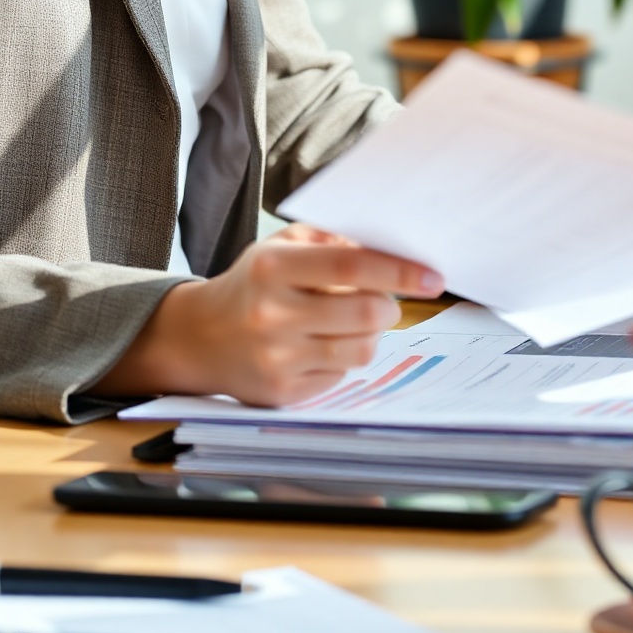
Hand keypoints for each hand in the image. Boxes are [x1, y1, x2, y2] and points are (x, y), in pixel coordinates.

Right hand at [97, 225, 443, 405]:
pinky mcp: (282, 393)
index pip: (350, 267)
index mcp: (272, 267)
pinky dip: (343, 358)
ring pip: (361, 349)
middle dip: (388, 305)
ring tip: (352, 322)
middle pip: (365, 312)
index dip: (398, 272)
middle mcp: (272, 314)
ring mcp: (277, 359)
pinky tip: (320, 346)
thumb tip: (391, 246)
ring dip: (371, 334)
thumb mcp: (281, 246)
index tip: (433, 276)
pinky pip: (341, 375)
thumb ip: (332, 238)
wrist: (199, 337)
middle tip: (385, 301)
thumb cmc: (253, 283)